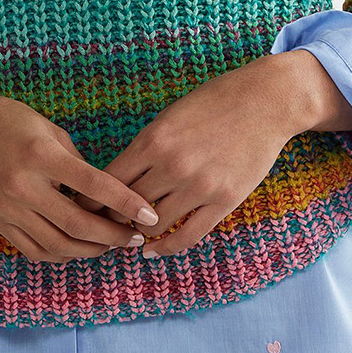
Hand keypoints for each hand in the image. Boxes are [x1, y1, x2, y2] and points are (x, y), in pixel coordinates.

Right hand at [0, 76, 160, 261]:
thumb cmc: (10, 120)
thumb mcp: (50, 130)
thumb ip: (77, 163)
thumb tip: (106, 194)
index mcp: (41, 155)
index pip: (93, 185)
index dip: (125, 202)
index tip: (149, 214)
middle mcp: (22, 185)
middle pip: (76, 224)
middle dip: (112, 236)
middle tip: (134, 238)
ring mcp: (7, 208)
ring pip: (57, 245)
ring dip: (89, 251)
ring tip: (110, 246)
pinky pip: (34, 250)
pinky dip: (60, 255)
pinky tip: (78, 249)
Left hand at [67, 54, 322, 258]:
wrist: (266, 101)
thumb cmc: (214, 103)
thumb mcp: (170, 116)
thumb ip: (145, 147)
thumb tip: (117, 179)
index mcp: (153, 140)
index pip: (108, 181)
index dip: (92, 199)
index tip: (85, 208)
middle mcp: (172, 166)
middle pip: (126, 206)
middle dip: (111, 218)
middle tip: (103, 226)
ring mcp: (199, 186)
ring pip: (153, 224)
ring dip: (138, 232)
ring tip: (130, 234)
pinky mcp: (224, 200)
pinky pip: (188, 236)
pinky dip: (166, 248)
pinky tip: (152, 251)